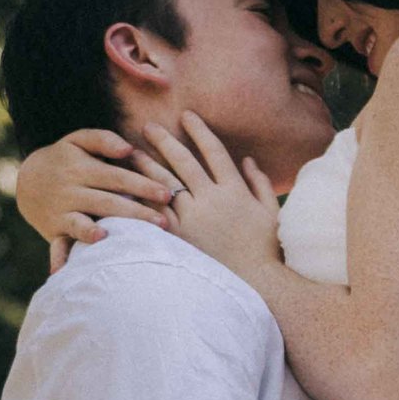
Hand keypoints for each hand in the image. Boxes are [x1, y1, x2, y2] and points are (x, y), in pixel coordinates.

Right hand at [16, 129, 178, 271]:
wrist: (25, 181)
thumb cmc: (63, 159)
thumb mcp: (77, 140)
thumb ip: (103, 139)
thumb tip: (129, 149)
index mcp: (82, 167)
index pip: (118, 177)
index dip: (143, 185)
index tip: (168, 194)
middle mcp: (72, 189)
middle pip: (110, 201)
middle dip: (139, 211)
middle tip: (165, 221)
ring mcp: (62, 210)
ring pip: (93, 219)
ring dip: (119, 227)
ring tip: (143, 235)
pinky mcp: (54, 228)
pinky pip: (68, 236)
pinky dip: (84, 237)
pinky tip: (100, 240)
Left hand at [147, 112, 282, 280]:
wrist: (254, 283)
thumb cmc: (266, 250)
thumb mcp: (270, 212)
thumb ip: (259, 183)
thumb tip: (247, 159)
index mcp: (234, 190)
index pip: (213, 151)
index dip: (199, 131)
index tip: (186, 115)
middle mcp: (210, 199)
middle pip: (183, 162)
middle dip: (164, 140)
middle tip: (148, 126)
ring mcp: (192, 219)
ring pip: (164, 184)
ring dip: (146, 165)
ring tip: (131, 152)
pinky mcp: (178, 238)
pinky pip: (155, 213)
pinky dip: (141, 199)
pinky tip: (129, 189)